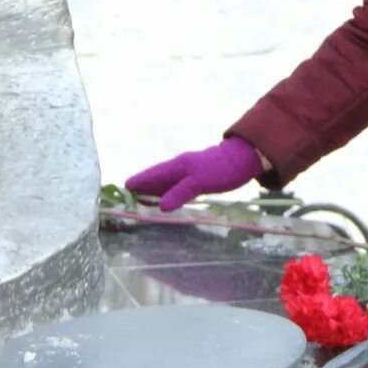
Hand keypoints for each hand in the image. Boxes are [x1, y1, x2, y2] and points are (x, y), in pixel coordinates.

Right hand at [125, 136, 266, 212]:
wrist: (244, 160)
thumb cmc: (221, 169)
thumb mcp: (200, 181)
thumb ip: (181, 193)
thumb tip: (162, 207)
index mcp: (178, 166)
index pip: (153, 174)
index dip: (139, 181)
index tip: (124, 187)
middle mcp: (180, 168)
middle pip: (156, 179)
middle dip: (142, 187)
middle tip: (127, 198)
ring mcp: (189, 174)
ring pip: (166, 183)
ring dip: (154, 192)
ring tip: (140, 201)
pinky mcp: (198, 180)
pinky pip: (176, 187)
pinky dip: (167, 194)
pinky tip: (166, 200)